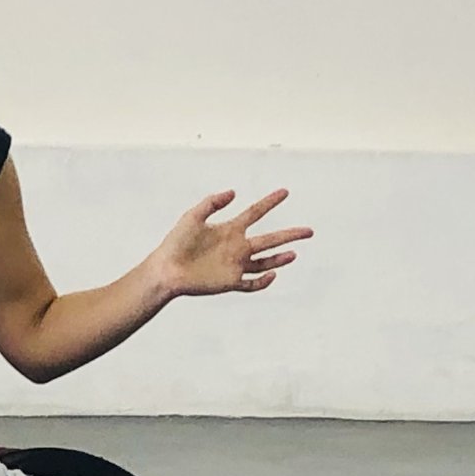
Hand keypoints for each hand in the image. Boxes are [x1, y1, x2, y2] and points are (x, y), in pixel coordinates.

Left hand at [148, 189, 312, 298]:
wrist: (166, 270)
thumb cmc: (175, 242)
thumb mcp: (192, 216)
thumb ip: (212, 202)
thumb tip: (234, 192)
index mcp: (229, 229)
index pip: (255, 213)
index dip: (270, 202)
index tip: (285, 192)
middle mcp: (236, 246)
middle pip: (269, 239)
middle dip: (290, 235)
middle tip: (309, 231)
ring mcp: (235, 265)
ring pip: (265, 262)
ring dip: (280, 258)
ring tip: (294, 253)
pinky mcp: (230, 282)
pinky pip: (251, 283)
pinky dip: (264, 281)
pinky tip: (272, 274)